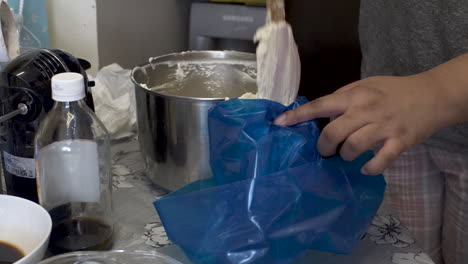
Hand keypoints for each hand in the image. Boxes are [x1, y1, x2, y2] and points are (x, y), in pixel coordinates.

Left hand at [274, 73, 453, 174]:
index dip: (298, 116)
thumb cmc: (393, 90)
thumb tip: (321, 112)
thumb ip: (343, 96)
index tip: (279, 124)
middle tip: (325, 150)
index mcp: (354, 95)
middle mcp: (366, 110)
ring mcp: (383, 127)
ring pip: (352, 147)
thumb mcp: (366, 84)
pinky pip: (379, 161)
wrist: (431, 95)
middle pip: (333, 132)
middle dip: (324, 145)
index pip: (320, 105)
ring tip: (347, 155)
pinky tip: (365, 167)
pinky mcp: (399, 142)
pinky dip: (369, 168)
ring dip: (344, 155)